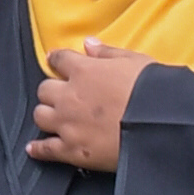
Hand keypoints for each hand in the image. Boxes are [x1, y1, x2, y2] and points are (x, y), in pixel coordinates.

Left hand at [27, 41, 151, 172]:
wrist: (159, 127)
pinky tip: (34, 148)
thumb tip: (88, 43)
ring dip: (47, 114)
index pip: (59, 60)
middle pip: (44, 90)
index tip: (56, 61)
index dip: (57, 60)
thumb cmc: (151, 91)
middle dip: (52, 90)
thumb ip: (107, 52)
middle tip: (62, 94)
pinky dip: (38, 149)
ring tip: (55, 116)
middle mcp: (69, 97)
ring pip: (40, 116)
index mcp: (83, 71)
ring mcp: (68, 124)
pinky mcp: (72, 150)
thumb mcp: (134, 61)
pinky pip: (46, 149)